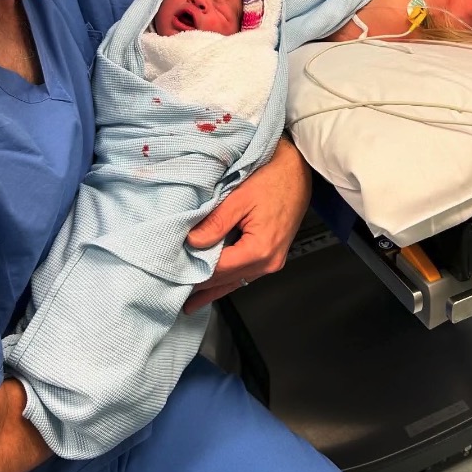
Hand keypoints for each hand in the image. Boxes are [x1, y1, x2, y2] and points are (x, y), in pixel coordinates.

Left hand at [184, 136, 311, 312]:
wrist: (298, 169)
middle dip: (201, 288)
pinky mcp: (273, 254)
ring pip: (237, 280)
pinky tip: (216, 285)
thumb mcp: (239, 197)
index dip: (194, 273)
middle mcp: (269, 261)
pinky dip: (228, 279)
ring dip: (214, 288)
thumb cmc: (274, 178)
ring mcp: (273, 260)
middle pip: (227, 281)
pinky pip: (246, 272)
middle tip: (176, 297)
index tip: (173, 276)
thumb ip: (215, 223)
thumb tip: (192, 242)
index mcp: (260, 249)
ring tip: (192, 301)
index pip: (218, 270)